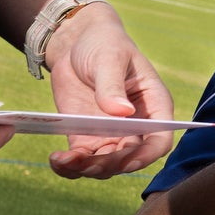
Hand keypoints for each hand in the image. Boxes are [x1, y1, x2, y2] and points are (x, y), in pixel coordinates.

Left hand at [42, 2, 178, 178]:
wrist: (76, 44)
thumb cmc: (104, 44)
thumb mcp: (110, 58)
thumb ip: (113, 85)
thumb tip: (122, 113)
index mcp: (153, 107)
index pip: (159, 140)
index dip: (146, 155)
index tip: (128, 162)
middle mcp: (135, 127)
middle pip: (130, 158)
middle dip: (110, 165)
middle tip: (86, 164)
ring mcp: (110, 135)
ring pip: (105, 165)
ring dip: (87, 169)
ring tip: (65, 161)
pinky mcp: (85, 137)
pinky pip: (81, 160)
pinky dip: (69, 166)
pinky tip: (56, 159)